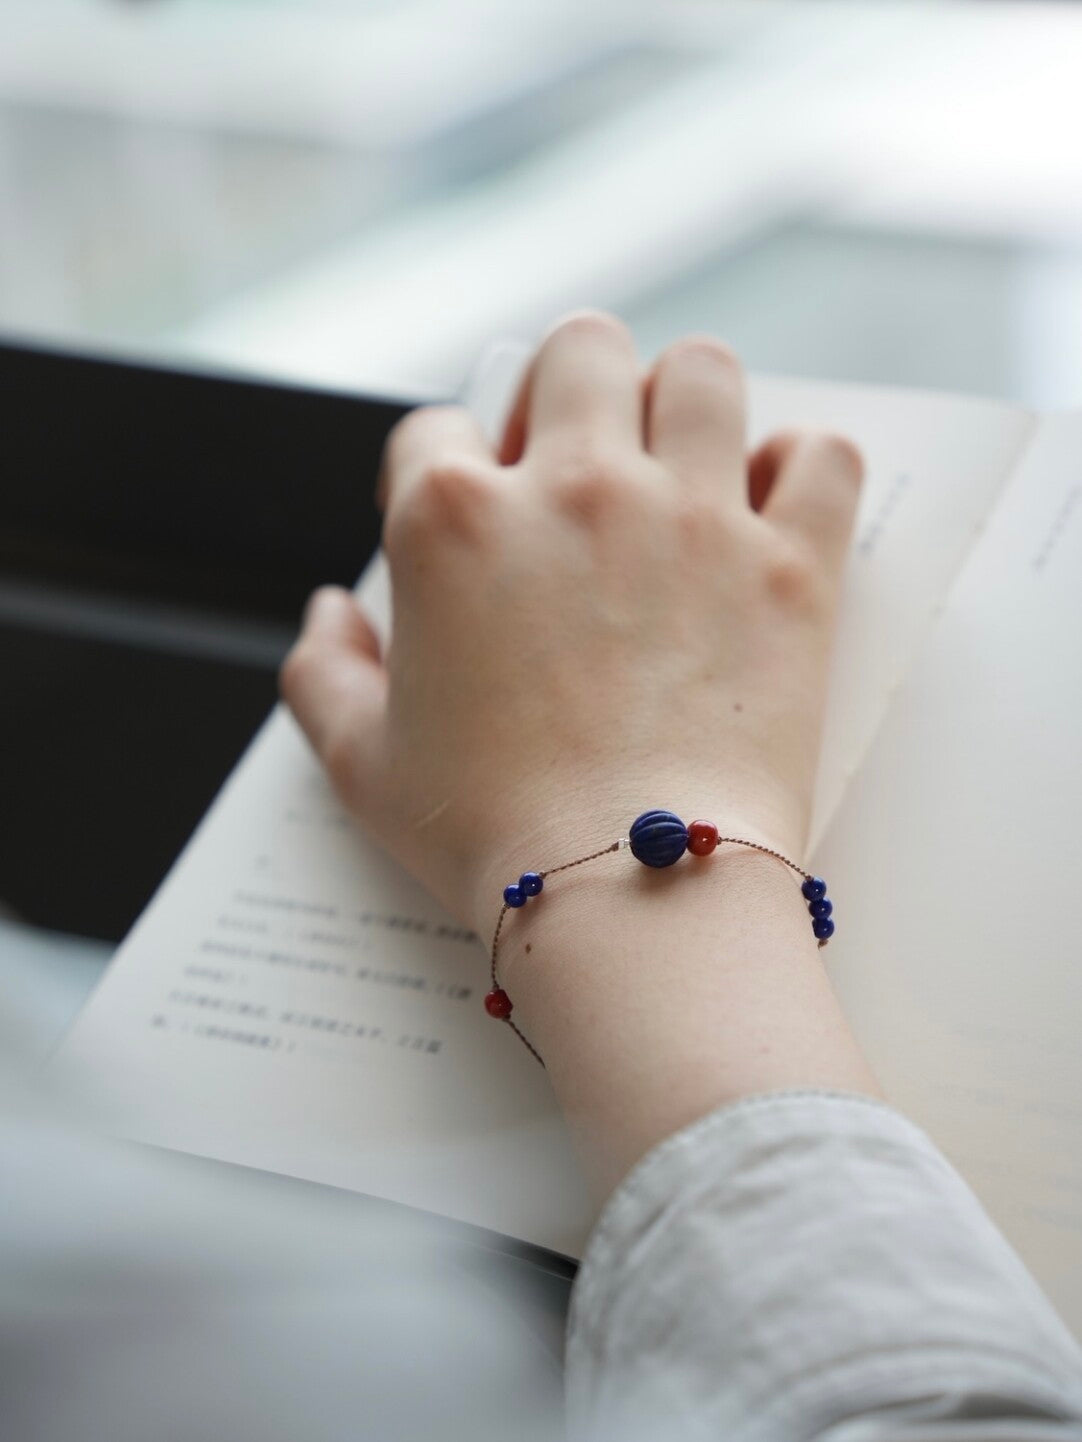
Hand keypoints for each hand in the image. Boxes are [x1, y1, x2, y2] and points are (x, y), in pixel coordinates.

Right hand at [281, 313, 862, 937]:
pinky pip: (823, 457)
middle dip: (568, 389)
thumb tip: (330, 612)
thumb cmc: (487, 834)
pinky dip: (804, 469)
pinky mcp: (789, 566)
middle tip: (577, 463)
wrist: (626, 895)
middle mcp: (571, 489)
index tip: (473, 516)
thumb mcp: (360, 764)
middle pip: (578, 347)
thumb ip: (321, 672)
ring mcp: (690, 517)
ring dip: (685, 401)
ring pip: (702, 369)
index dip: (445, 469)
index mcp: (450, 523)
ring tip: (679, 465)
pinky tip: (772, 509)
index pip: (433, 429)